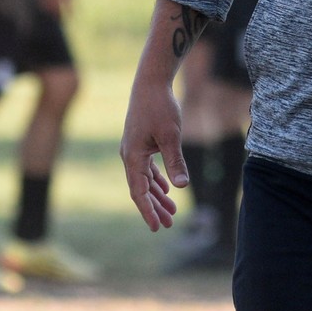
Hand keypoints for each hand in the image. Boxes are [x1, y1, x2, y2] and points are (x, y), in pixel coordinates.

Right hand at [120, 78, 186, 231]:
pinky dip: (156, 180)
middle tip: (168, 225)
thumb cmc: (160, 107)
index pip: (139, 192)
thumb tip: (182, 186)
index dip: (148, 211)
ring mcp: (134, 149)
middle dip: (154, 208)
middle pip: (141, 189)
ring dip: (157, 196)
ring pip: (145, 179)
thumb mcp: (170, 136)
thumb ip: (175, 161)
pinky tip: (165, 189)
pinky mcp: (141, 143)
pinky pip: (146, 168)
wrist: (151, 83)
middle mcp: (130, 155)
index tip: (156, 227)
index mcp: (133, 157)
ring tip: (171, 211)